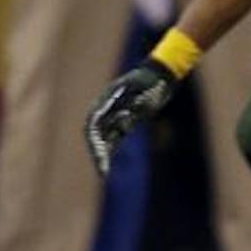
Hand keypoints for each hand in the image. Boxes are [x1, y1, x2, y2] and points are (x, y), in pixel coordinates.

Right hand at [83, 61, 176, 176]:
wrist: (156, 77)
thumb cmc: (149, 81)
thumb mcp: (146, 89)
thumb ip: (141, 101)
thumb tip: (133, 112)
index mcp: (103, 103)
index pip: (93, 127)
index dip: (95, 143)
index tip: (100, 156)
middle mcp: (103, 112)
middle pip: (96, 137)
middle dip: (98, 154)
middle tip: (102, 171)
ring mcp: (111, 118)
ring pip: (103, 141)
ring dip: (103, 155)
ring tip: (103, 173)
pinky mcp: (121, 123)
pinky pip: (112, 140)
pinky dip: (109, 152)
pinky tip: (105, 169)